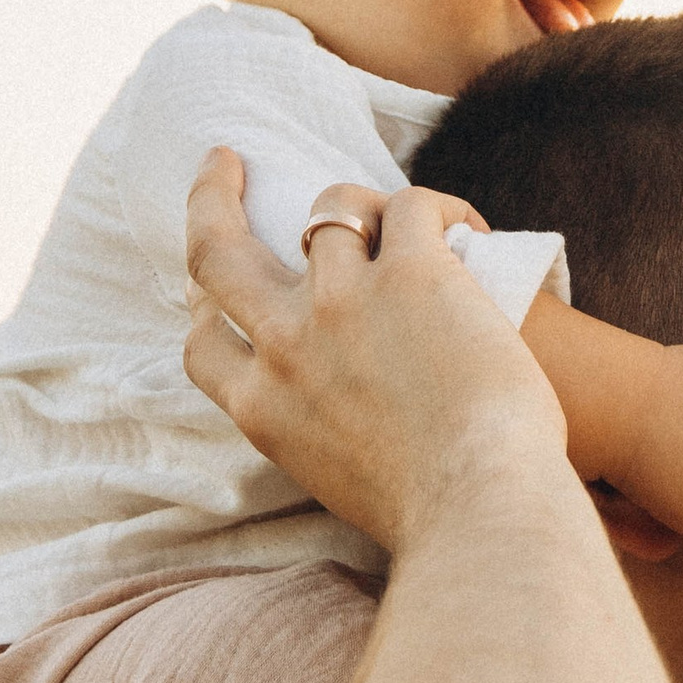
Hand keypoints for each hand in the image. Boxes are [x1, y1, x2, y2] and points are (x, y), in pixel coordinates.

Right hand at [184, 155, 570, 553]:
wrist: (478, 512)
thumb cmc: (432, 520)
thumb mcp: (337, 483)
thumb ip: (321, 433)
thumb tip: (350, 414)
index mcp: (262, 410)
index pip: (203, 345)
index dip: (205, 307)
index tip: (211, 290)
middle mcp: (286, 347)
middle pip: (216, 250)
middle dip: (209, 197)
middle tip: (222, 162)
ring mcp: (342, 300)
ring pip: (332, 208)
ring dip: (368, 207)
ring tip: (411, 224)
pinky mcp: (413, 272)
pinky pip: (414, 205)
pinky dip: (445, 209)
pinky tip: (473, 232)